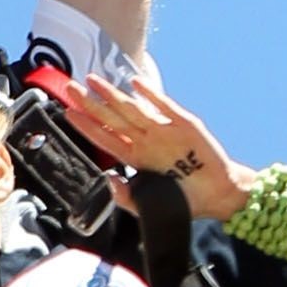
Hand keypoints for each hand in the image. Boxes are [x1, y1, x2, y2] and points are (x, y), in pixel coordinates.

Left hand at [30, 63, 251, 222]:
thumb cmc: (184, 201)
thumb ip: (126, 196)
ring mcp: (164, 130)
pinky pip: (165, 107)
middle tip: (70, 88)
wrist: (218, 196)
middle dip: (91, 104)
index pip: (104, 137)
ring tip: (94, 81)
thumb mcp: (149, 205)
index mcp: (135, 157)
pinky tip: (135, 83)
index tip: (67, 112)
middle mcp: (146, 140)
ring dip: (113, 95)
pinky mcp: (186, 125)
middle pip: (112, 118)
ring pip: (132, 109)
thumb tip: (107, 179)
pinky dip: (151, 95)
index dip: (86, 125)